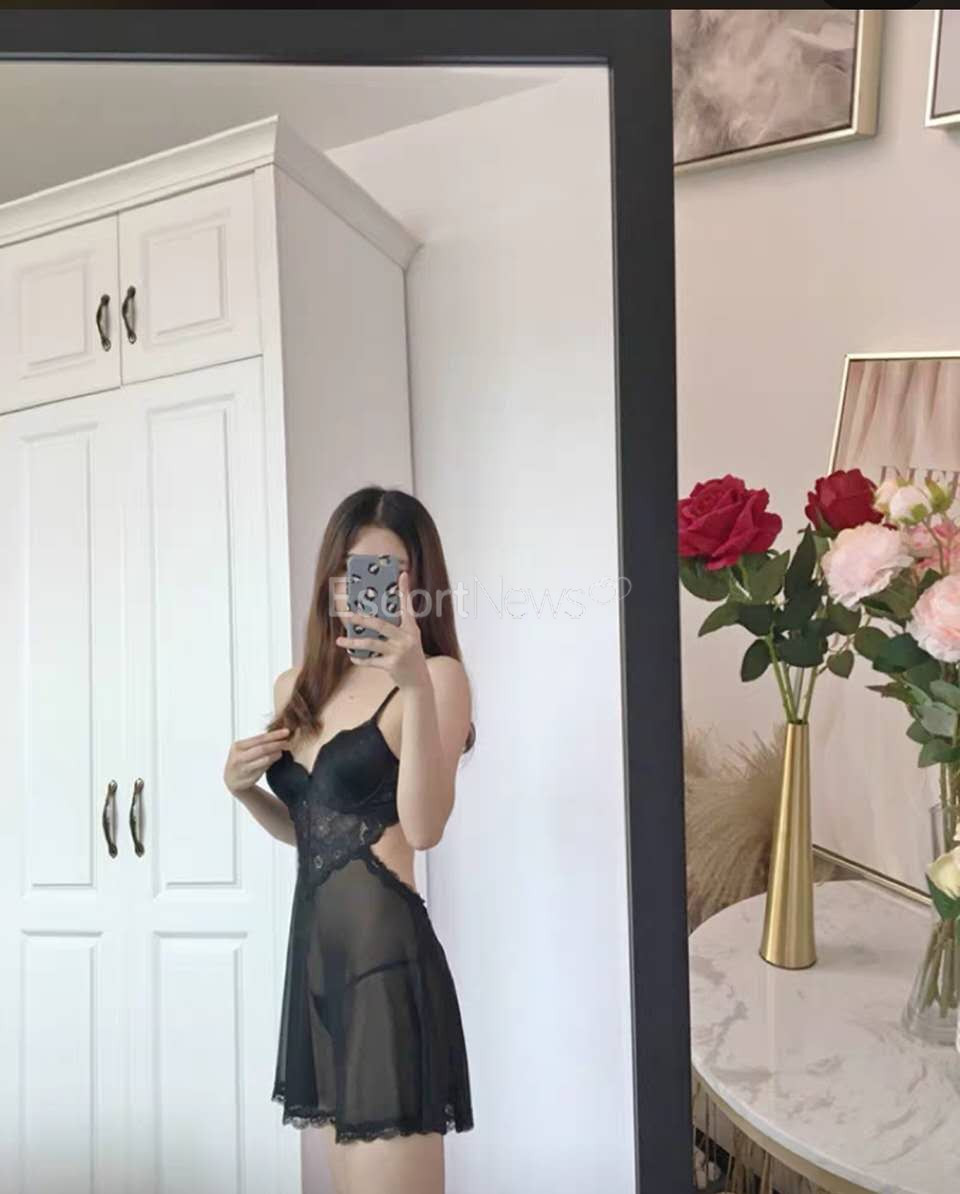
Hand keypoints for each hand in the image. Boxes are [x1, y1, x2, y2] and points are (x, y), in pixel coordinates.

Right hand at [223, 727, 289, 795]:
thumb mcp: (244, 749)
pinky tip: (276, 759)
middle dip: (277, 744)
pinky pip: (263, 769)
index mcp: (238, 746)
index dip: (274, 735)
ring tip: (284, 750)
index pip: (259, 738)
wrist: (232, 780)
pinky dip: (271, 763)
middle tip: (287, 742)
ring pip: (264, 760)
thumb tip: (279, 734)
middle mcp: (238, 757)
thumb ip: (258, 743)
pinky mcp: (248, 779)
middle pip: (262, 749)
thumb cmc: (242, 761)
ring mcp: (243, 769)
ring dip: (276, 754)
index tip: (286, 732)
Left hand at [335, 569, 428, 689]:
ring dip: (352, 642)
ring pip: (370, 643)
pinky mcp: (392, 665)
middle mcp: (407, 638)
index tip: (402, 574)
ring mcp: (399, 652)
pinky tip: (352, 656)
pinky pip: (370, 660)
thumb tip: (370, 618)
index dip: (405, 590)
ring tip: (339, 641)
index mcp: (412, 628)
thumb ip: (395, 629)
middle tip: (347, 615)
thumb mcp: (408, 640)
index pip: (407, 606)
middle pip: (380, 625)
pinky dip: (359, 659)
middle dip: (361, 619)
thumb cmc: (410, 658)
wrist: (419, 682)